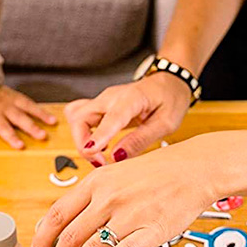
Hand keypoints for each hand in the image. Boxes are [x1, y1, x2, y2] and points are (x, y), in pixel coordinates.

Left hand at [0, 86, 56, 148]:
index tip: (21, 146)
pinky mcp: (16, 96)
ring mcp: (12, 100)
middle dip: (31, 128)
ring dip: (41, 116)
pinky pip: (29, 102)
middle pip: (20, 119)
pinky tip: (49, 116)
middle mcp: (4, 107)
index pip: (3, 128)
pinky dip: (40, 109)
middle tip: (42, 136)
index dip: (11, 137)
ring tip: (52, 123)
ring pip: (28, 108)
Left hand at [31, 135, 217, 246]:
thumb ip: (92, 196)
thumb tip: (67, 221)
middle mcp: (108, 197)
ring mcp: (129, 214)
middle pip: (70, 234)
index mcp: (97, 181)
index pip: (58, 212)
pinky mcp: (151, 230)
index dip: (43, 236)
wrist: (194, 168)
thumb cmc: (156, 172)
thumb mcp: (116, 174)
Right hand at [65, 74, 191, 165]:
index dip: (100, 136)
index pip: (111, 117)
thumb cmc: (170, 100)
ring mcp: (103, 100)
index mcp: (131, 98)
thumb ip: (141, 139)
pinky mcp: (100, 106)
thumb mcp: (166, 123)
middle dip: (83, 143)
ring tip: (100, 157)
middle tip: (101, 163)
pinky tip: (98, 145)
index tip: (92, 153)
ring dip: (81, 141)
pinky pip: (80, 118)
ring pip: (77, 119)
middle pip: (80, 117)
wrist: (169, 83)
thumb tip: (117, 157)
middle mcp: (110, 96)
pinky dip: (82, 134)